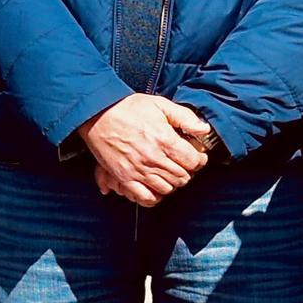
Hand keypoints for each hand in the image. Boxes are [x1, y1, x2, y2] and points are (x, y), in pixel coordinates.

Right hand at [80, 93, 214, 205]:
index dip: (199, 160)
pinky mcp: (125, 178)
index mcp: (165, 141)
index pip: (193, 161)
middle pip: (182, 177)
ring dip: (172, 183)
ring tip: (169, 173)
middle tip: (183, 163)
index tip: (197, 156)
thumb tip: (204, 129)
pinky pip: (145, 198)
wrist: (98, 114)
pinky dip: (154, 197)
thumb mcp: (160, 104)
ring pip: (167, 189)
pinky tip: (155, 187)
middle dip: (187, 171)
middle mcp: (154, 159)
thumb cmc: (128, 108)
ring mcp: (139, 171)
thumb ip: (185, 117)